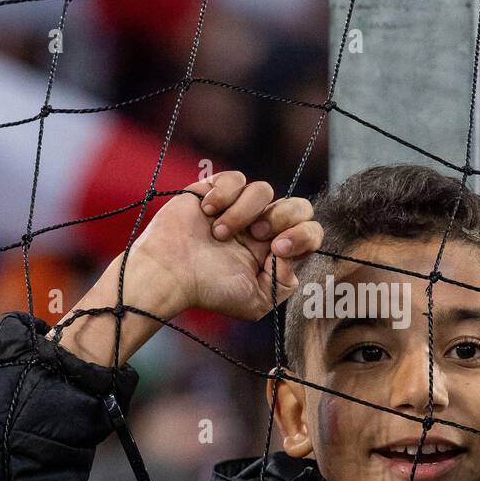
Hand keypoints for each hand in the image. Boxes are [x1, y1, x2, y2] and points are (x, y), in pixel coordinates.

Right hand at [131, 171, 322, 321]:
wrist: (169, 274)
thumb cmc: (208, 290)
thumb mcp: (256, 302)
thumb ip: (284, 283)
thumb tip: (290, 256)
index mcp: (275, 252)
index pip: (310, 233)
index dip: (303, 237)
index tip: (277, 250)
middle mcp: (262, 228)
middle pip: (299, 206)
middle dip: (284, 217)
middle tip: (257, 235)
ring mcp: (240, 208)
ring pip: (266, 190)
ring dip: (244, 212)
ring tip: (220, 233)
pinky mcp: (216, 190)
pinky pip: (237, 178)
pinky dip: (224, 194)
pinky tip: (207, 213)